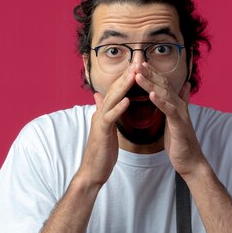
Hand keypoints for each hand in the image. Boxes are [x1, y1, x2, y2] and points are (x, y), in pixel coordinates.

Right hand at [77, 67, 133, 186]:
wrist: (93, 171)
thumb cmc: (102, 152)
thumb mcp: (105, 129)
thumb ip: (105, 112)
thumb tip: (99, 98)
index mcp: (104, 112)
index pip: (116, 91)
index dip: (126, 78)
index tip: (138, 65)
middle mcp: (101, 113)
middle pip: (114, 90)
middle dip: (126, 75)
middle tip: (138, 61)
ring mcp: (100, 122)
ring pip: (112, 100)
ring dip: (123, 86)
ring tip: (134, 74)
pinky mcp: (101, 132)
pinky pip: (110, 118)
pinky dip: (119, 108)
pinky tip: (127, 101)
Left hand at [133, 63, 207, 176]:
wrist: (190, 161)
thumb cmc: (181, 142)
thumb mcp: (177, 119)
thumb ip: (180, 101)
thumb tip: (185, 86)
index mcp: (175, 104)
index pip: (163, 84)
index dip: (152, 73)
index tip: (140, 64)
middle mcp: (179, 106)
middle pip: (163, 85)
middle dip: (150, 73)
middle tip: (137, 62)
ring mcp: (180, 115)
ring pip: (164, 95)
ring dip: (151, 84)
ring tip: (139, 74)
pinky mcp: (179, 125)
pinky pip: (169, 111)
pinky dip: (160, 102)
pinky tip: (151, 95)